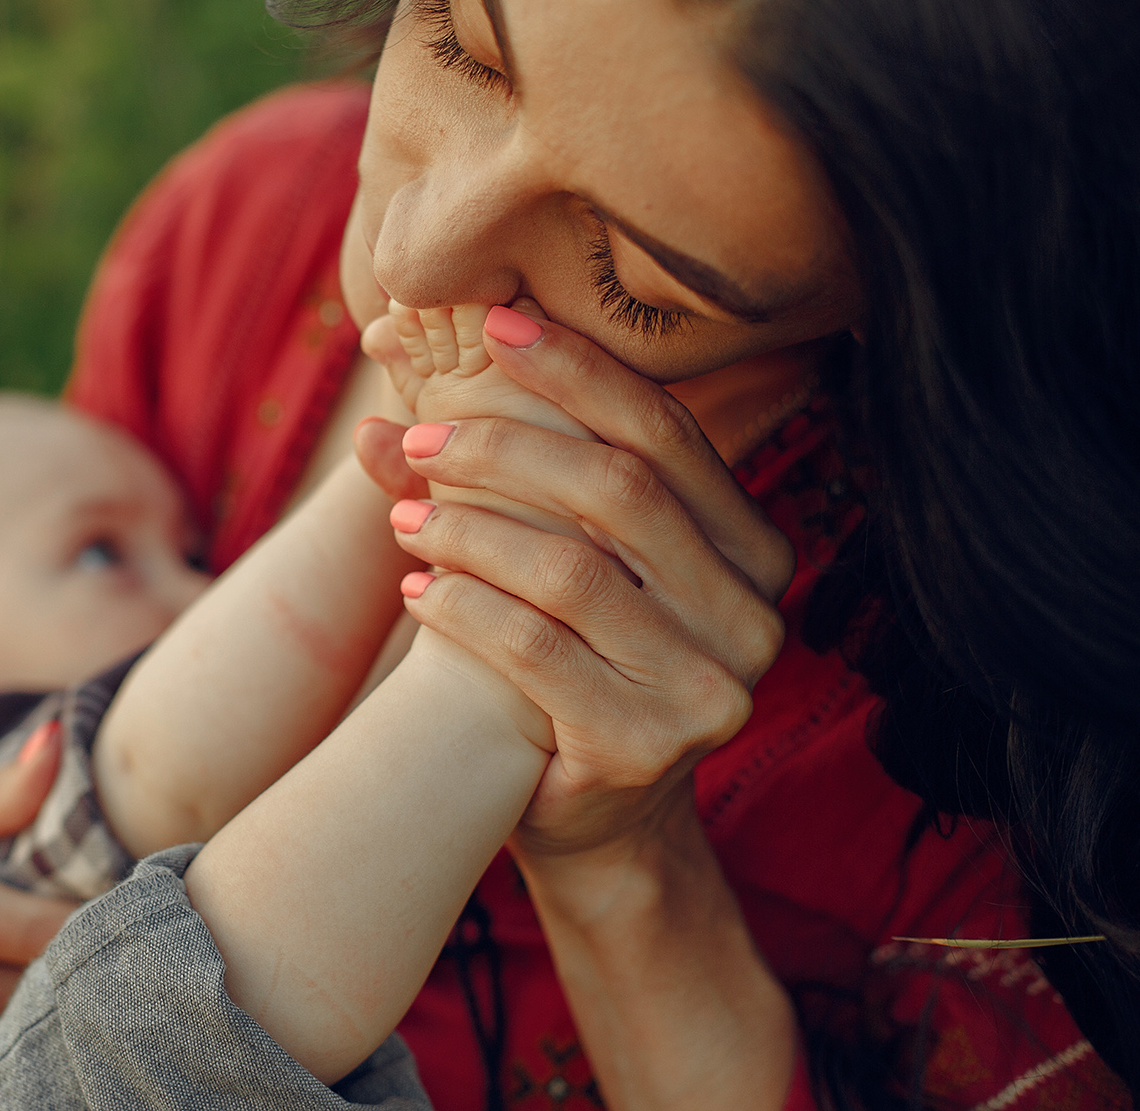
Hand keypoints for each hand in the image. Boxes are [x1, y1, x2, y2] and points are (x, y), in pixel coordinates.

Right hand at [0, 732, 74, 1110]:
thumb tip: (60, 744)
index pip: (64, 931)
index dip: (104, 917)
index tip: (119, 901)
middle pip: (55, 991)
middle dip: (79, 964)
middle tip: (91, 937)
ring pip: (28, 1042)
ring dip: (43, 1012)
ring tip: (36, 972)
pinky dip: (4, 1055)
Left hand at [376, 315, 793, 867]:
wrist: (589, 813)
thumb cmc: (568, 660)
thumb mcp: (552, 560)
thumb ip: (491, 471)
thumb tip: (388, 365)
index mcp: (751, 547)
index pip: (666, 432)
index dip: (579, 371)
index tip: (495, 327)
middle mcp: (752, 613)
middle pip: (619, 491)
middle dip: (507, 451)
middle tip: (422, 443)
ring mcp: (709, 686)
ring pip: (571, 571)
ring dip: (470, 532)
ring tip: (404, 521)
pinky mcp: (647, 746)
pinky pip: (537, 653)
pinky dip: (465, 610)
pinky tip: (418, 592)